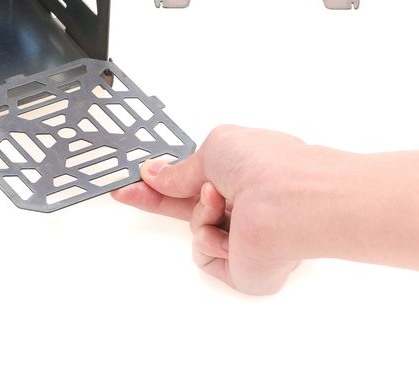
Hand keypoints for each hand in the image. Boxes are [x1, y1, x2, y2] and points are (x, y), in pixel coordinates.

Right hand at [112, 124, 338, 293]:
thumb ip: (181, 169)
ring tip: (218, 199)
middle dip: (160, 200)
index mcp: (248, 174)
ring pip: (196, 230)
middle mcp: (251, 208)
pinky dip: (209, 240)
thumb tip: (156, 173)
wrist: (291, 202)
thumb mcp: (213, 149)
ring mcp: (249, 239)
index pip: (198, 180)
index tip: (139, 180)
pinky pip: (205, 256)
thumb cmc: (268, 167)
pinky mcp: (245, 269)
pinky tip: (230, 231)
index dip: (167, 180)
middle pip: (192, 208)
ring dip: (198, 213)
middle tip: (128, 193)